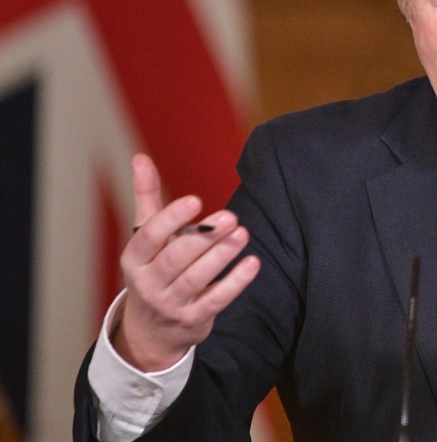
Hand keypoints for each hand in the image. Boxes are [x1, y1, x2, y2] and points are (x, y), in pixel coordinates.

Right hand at [112, 154, 260, 371]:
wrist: (152, 330)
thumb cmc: (154, 268)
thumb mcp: (145, 237)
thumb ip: (147, 197)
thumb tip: (140, 157)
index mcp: (134, 258)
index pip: (149, 236)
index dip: (171, 218)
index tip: (195, 200)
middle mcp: (148, 282)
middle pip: (176, 257)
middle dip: (203, 237)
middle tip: (231, 216)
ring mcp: (170, 303)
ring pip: (197, 278)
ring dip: (221, 255)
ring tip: (243, 232)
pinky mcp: (194, 319)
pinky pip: (216, 300)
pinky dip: (235, 283)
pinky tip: (252, 263)